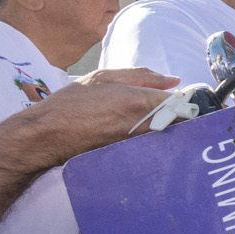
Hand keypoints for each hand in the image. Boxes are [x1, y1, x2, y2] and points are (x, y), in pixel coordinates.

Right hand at [24, 68, 178, 159]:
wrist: (47, 136)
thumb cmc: (71, 104)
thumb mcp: (103, 78)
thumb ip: (141, 76)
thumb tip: (172, 81)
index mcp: (137, 101)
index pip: (180, 102)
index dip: (187, 100)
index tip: (185, 98)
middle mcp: (141, 125)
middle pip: (180, 122)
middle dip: (183, 116)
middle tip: (176, 111)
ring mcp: (137, 144)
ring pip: (169, 136)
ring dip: (171, 129)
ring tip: (159, 122)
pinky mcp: (130, 157)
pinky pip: (154, 147)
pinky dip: (157, 141)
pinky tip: (145, 135)